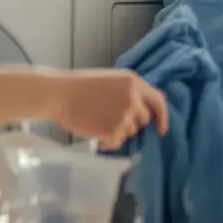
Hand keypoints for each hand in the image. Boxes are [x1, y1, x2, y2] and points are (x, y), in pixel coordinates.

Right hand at [49, 69, 168, 149]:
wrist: (60, 94)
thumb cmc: (82, 86)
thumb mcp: (112, 80)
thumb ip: (131, 91)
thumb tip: (146, 109)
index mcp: (133, 82)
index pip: (159, 101)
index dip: (163, 117)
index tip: (162, 129)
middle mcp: (132, 98)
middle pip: (144, 120)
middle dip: (132, 122)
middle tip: (113, 118)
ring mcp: (124, 115)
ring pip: (130, 132)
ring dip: (119, 131)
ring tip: (99, 121)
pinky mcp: (112, 130)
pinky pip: (117, 142)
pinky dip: (109, 141)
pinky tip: (96, 131)